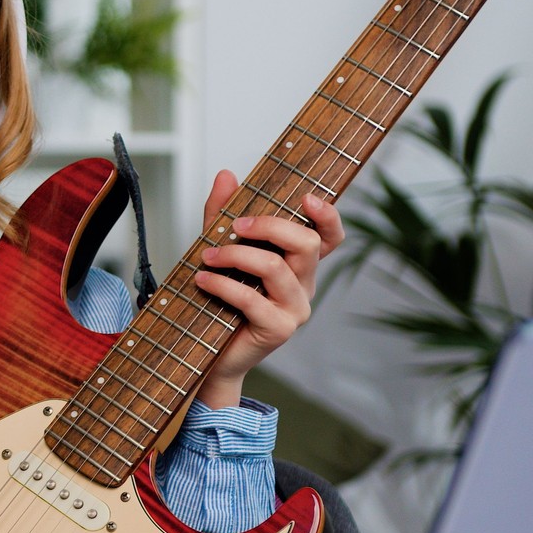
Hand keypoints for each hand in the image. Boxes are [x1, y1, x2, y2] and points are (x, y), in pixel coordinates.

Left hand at [191, 172, 344, 408]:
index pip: (329, 236)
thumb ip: (222, 214)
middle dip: (269, 226)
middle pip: (306, 243)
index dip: (328, 216)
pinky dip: (223, 285)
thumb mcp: (220, 250)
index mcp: (298, 264)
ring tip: (207, 256)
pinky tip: (203, 279)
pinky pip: (253, 299)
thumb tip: (227, 175)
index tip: (307, 197)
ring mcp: (295, 309)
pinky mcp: (278, 329)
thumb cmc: (219, 301)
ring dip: (236, 256)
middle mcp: (304, 285)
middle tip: (233, 226)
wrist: (211, 356)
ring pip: (276, 268)